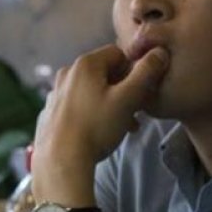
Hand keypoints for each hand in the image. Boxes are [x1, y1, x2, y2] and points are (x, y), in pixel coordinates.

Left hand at [32, 44, 168, 200]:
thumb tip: (159, 53)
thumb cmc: (97, 126)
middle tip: (137, 112)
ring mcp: (56, 92)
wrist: (61, 159)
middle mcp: (66, 73)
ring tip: (125, 125)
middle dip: (125, 90)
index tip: (142, 91)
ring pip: (93, 90)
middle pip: (105, 73)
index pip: (119, 54)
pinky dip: (94, 113)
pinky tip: (102, 132)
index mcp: (84, 64)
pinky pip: (79, 104)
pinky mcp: (52, 111)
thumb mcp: (128, 98)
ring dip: (113, 104)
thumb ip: (146, 73)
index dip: (135, 70)